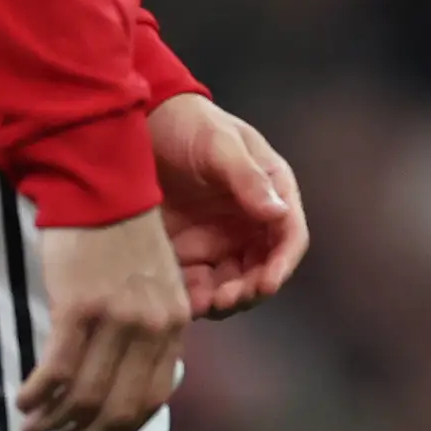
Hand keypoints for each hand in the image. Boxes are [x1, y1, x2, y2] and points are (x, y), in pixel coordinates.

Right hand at [19, 209, 185, 430]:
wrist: (102, 187)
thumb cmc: (123, 236)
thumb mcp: (156, 285)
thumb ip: (151, 331)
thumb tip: (129, 382)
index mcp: (175, 324)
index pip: (154, 398)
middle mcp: (152, 328)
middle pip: (120, 408)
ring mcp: (117, 319)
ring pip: (86, 396)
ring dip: (54, 424)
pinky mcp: (79, 308)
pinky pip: (57, 370)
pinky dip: (37, 395)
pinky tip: (22, 401)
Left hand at [150, 90, 308, 318]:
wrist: (140, 125)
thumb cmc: (189, 125)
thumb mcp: (219, 144)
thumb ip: (246, 178)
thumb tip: (278, 213)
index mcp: (271, 192)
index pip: (290, 236)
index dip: (283, 264)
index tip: (267, 284)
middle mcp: (251, 222)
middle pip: (263, 269)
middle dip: (250, 290)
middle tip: (226, 299)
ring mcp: (220, 240)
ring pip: (233, 285)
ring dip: (223, 301)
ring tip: (202, 304)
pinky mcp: (188, 253)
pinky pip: (197, 286)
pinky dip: (192, 299)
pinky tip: (178, 301)